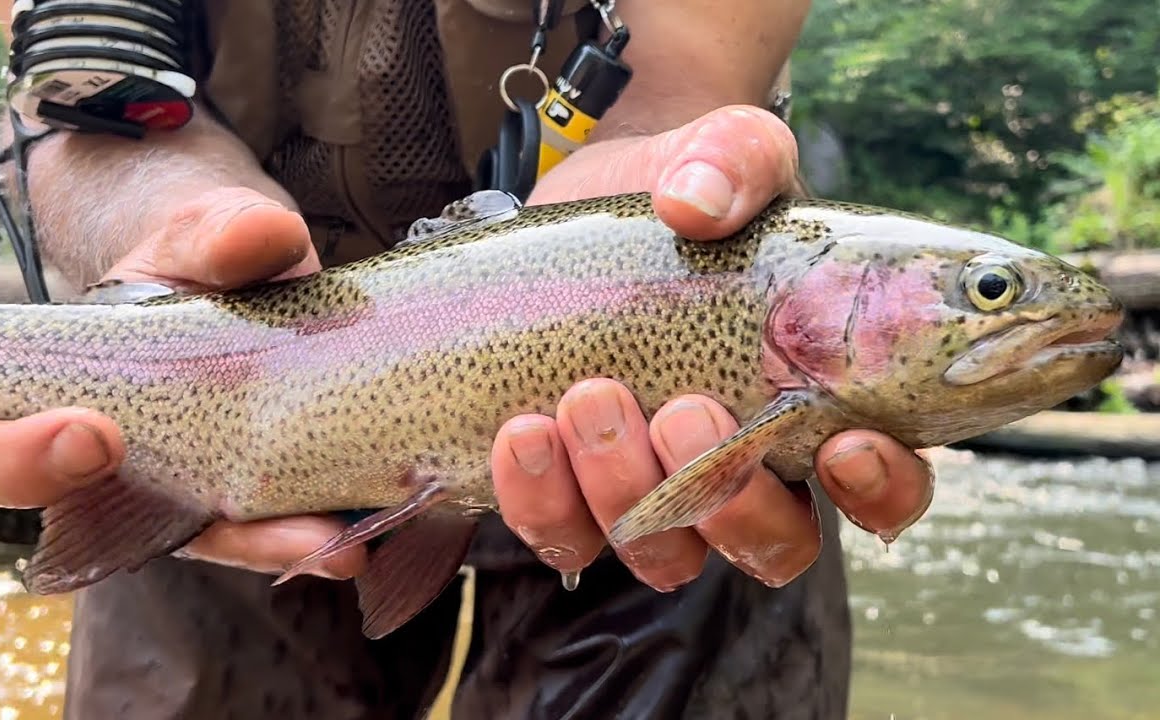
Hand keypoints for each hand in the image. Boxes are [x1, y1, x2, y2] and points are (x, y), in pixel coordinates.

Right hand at [0, 188, 367, 579]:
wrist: (256, 279)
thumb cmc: (199, 258)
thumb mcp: (199, 233)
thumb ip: (217, 233)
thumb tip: (261, 236)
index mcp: (55, 392)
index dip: (25, 457)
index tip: (93, 433)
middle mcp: (112, 458)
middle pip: (89, 519)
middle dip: (149, 522)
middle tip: (220, 506)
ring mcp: (186, 487)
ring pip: (206, 538)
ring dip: (265, 546)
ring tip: (332, 546)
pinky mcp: (257, 496)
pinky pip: (273, 529)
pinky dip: (314, 537)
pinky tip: (359, 542)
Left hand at [492, 106, 936, 589]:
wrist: (587, 198)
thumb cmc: (686, 189)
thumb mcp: (725, 153)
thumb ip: (735, 159)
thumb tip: (694, 201)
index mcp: (818, 404)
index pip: (883, 485)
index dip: (881, 488)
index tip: (847, 443)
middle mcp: (746, 468)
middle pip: (772, 544)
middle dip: (733, 498)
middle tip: (686, 410)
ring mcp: (657, 491)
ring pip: (665, 555)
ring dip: (626, 492)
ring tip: (587, 396)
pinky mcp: (569, 490)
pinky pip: (564, 536)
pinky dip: (541, 499)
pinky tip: (522, 431)